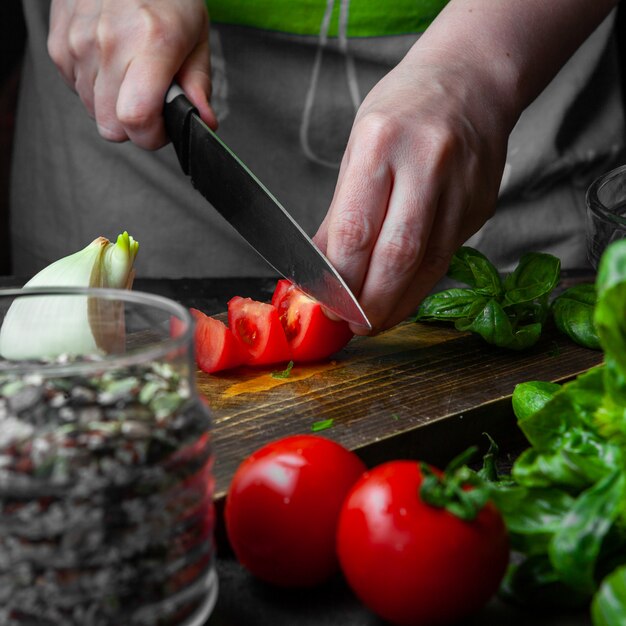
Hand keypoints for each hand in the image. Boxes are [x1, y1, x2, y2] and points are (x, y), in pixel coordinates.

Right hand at [48, 0, 215, 148]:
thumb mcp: (196, 37)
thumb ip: (199, 85)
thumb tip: (202, 122)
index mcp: (151, 43)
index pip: (136, 119)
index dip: (152, 135)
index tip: (163, 127)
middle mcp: (110, 42)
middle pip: (111, 126)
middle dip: (134, 125)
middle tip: (150, 101)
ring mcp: (78, 42)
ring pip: (93, 111)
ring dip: (113, 104)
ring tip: (130, 72)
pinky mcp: (58, 43)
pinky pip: (76, 89)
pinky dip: (95, 85)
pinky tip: (110, 61)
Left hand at [314, 49, 511, 334]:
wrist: (470, 83)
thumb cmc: (402, 113)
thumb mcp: (357, 151)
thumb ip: (340, 214)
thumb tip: (320, 270)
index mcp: (382, 143)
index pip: (356, 229)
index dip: (340, 279)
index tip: (326, 305)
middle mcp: (427, 163)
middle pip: (397, 255)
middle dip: (371, 303)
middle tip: (352, 326)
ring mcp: (461, 187)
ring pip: (428, 265)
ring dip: (398, 304)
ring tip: (374, 321)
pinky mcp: (481, 206)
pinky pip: (446, 258)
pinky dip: (420, 285)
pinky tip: (402, 296)